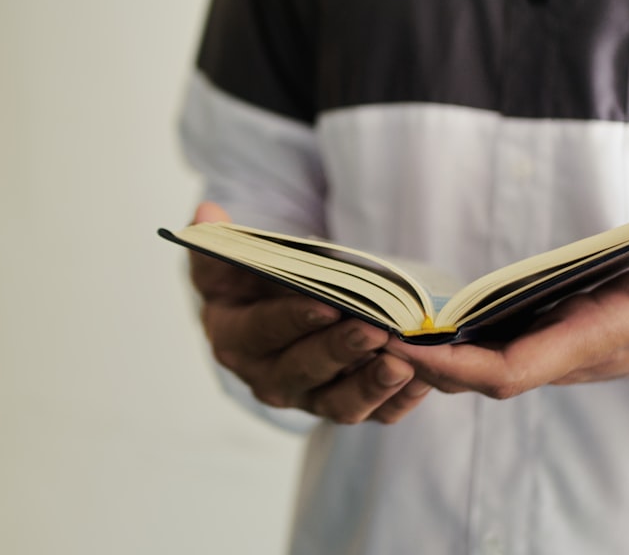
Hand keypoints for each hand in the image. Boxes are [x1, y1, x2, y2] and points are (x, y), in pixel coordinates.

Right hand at [190, 202, 430, 423]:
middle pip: (304, 372)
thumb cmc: (248, 284)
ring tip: (402, 362)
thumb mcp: (224, 260)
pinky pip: (376, 413)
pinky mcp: (346, 405)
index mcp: (235, 340)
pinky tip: (423, 378)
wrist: (271, 311)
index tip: (326, 305)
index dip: (293, 320)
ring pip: (340, 404)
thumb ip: (216, 242)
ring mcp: (309, 398)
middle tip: (374, 330)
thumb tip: (205, 214)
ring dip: (372, 385)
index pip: (263, 332)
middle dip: (340, 351)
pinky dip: (400, 400)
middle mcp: (269, 379)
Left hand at [387, 234, 628, 397]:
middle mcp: (560, 353)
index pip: (512, 369)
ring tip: (371, 323)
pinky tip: (411, 321)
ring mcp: (549, 346)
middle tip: (362, 331)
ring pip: (477, 365)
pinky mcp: (544, 334)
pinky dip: (447, 342)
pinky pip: (486, 349)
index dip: (456, 365)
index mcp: (590, 341)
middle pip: (478, 375)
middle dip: (421, 363)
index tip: (404, 347)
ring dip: (425, 353)